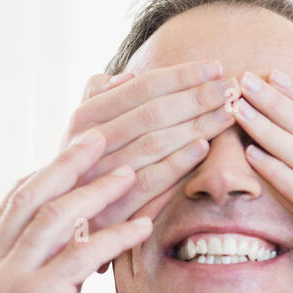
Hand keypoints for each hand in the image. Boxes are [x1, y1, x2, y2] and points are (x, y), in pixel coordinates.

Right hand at [0, 130, 207, 292]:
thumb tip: (58, 284)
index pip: (13, 207)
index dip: (45, 175)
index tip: (76, 154)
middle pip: (29, 194)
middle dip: (67, 160)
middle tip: (101, 133)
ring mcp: (6, 281)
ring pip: (53, 215)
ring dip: (97, 187)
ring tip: (133, 165)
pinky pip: (78, 256)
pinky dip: (113, 236)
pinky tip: (144, 225)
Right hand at [63, 61, 239, 226]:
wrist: (59, 226)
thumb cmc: (80, 170)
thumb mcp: (79, 131)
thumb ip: (97, 98)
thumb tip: (127, 75)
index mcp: (85, 118)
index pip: (141, 88)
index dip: (181, 76)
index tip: (216, 67)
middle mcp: (90, 144)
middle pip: (153, 113)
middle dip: (197, 97)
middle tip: (233, 87)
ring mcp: (100, 178)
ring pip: (155, 144)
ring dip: (196, 126)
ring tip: (228, 113)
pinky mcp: (113, 210)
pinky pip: (149, 182)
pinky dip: (177, 163)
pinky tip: (204, 147)